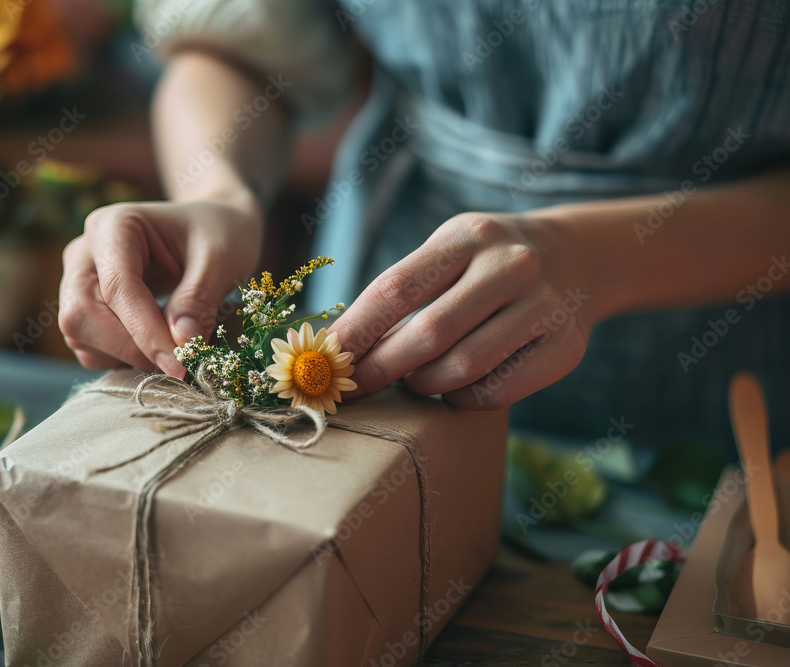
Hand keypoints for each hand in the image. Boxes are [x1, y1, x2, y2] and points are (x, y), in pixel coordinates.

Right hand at [58, 197, 261, 375]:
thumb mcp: (222, 258)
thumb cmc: (219, 235)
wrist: (216, 231)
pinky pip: (90, 349)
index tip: (179, 364)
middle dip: (129, 348)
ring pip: (80, 336)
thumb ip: (199, 298)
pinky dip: (123, 359)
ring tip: (175, 348)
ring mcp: (80, 282)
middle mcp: (85, 252)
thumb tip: (182, 342)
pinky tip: (159, 345)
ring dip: (126, 356)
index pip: (116, 287)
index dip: (145, 331)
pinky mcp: (86, 310)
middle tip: (180, 361)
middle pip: (82, 314)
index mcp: (114, 225)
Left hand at [329, 213, 595, 408]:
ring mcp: (543, 306)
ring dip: (423, 384)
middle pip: (429, 334)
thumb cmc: (484, 264)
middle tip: (352, 389)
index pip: (396, 288)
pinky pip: (494, 392)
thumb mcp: (447, 252)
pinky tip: (455, 386)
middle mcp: (511, 266)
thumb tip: (338, 346)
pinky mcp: (564, 347)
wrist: (575, 258)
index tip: (324, 358)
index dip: (356, 330)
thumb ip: (401, 290)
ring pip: (461, 369)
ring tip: (413, 379)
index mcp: (468, 237)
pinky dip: (460, 398)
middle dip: (380, 369)